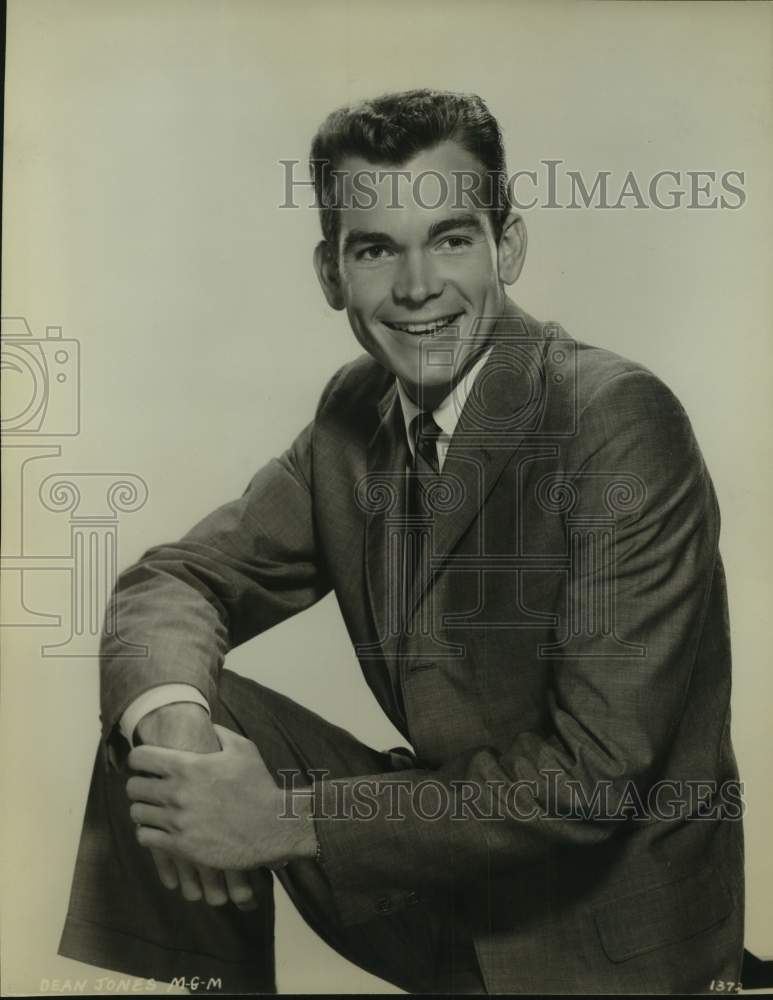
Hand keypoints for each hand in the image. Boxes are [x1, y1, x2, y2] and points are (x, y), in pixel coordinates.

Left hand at [126, 725, 317, 870]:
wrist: (272, 826)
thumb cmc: (258, 786)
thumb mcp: (243, 749)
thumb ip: (220, 733)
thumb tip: (205, 726)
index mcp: (187, 766)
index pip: (139, 758)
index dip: (139, 758)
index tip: (144, 763)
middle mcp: (176, 793)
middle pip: (133, 787)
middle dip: (139, 785)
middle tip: (150, 788)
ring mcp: (176, 822)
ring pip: (137, 814)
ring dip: (144, 810)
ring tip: (155, 810)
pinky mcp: (180, 846)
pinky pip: (145, 839)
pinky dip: (149, 833)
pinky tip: (161, 830)